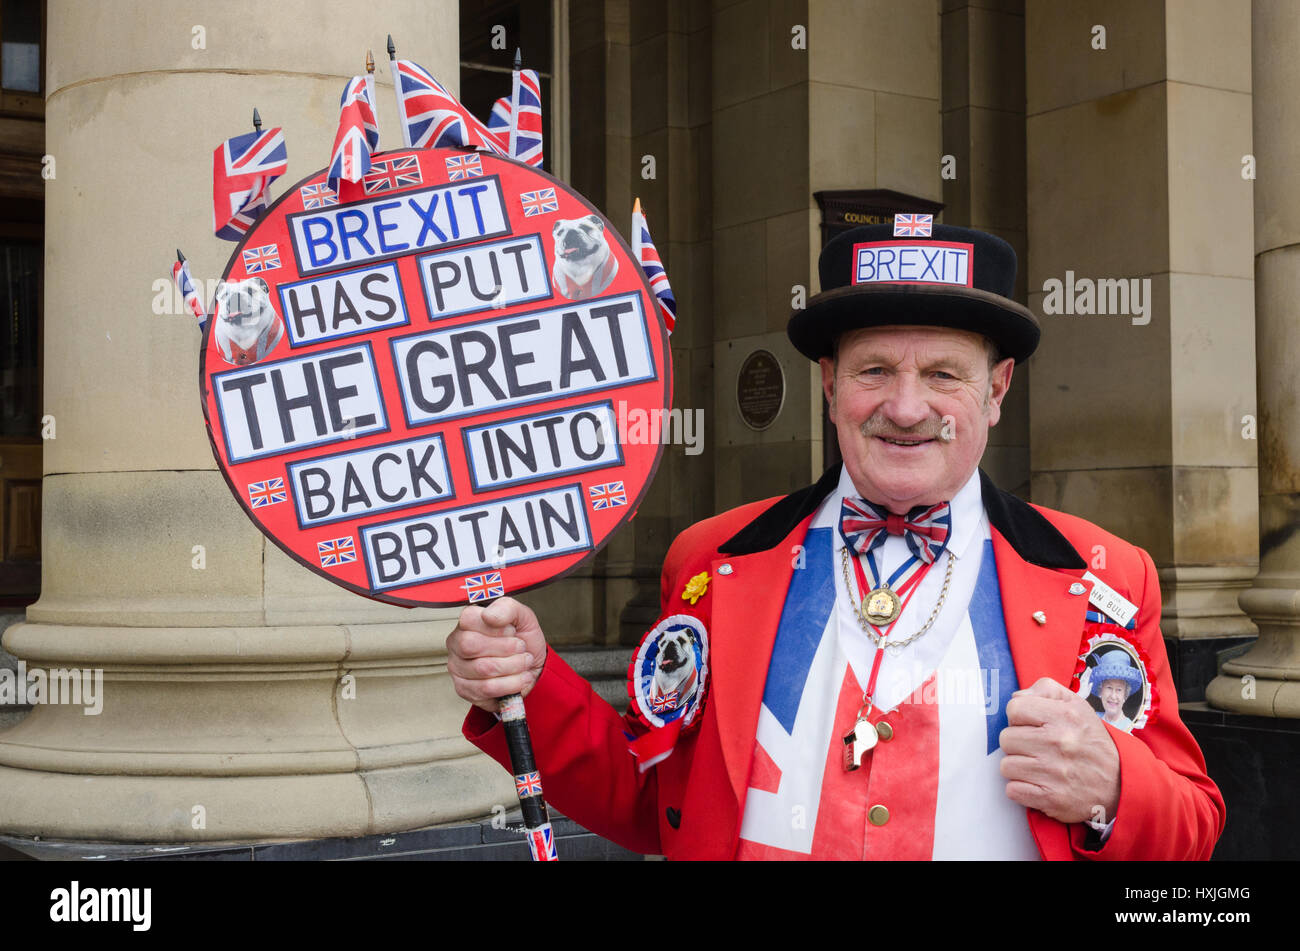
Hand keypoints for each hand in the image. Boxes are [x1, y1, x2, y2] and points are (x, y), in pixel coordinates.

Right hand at [447, 597, 548, 712]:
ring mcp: (457, 668)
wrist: (532, 667)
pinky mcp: (464, 690)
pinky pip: (486, 689)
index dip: (496, 627)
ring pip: (483, 669)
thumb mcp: (522, 617)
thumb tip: (489, 615)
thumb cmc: (523, 639)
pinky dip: (511, 684)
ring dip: (513, 666)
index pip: (469, 619)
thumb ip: (507, 608)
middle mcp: (457, 644)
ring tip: (524, 663)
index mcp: (467, 622)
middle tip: (521, 648)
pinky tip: (520, 678)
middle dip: (506, 648)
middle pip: (470, 645)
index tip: (512, 631)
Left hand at [999, 677, 1120, 824]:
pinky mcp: (1051, 798)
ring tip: (1038, 766)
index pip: (1014, 708)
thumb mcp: (1076, 705)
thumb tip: (1017, 697)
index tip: (1031, 725)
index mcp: (1065, 715)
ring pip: (1006, 766)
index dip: (1018, 717)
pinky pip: (1013, 790)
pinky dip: (1021, 789)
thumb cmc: (1090, 741)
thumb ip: (1045, 690)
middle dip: (1017, 744)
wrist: (1120, 784)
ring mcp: (1054, 771)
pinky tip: (1038, 783)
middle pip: (1006, 738)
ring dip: (1019, 768)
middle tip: (1036, 748)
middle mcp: (1059, 741)